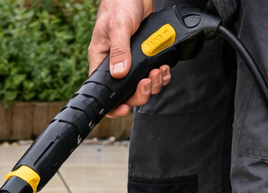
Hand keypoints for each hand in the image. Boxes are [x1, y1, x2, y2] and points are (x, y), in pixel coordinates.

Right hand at [89, 0, 171, 115]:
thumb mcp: (118, 26)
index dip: (114, 106)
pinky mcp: (145, 56)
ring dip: (155, 83)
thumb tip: (119, 73)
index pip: (103, 93)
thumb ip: (119, 50)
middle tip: (148, 82)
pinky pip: (153, 73)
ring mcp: (131, 62)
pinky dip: (162, 74)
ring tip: (160, 71)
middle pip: (127, 93)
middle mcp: (116, 66)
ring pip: (142, 85)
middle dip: (140, 93)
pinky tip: (165, 67)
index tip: (125, 108)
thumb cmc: (118, 5)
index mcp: (102, 63)